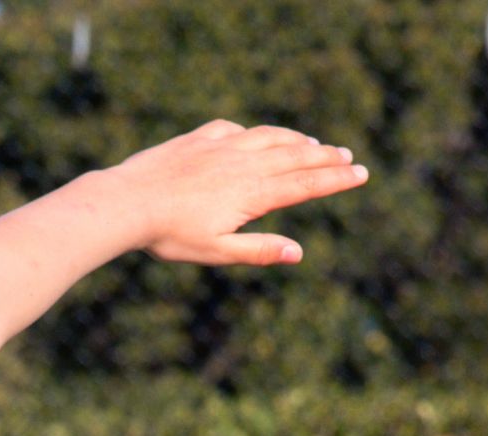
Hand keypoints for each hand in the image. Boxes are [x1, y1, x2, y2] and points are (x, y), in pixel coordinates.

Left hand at [110, 120, 367, 268]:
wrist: (127, 202)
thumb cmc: (169, 235)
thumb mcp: (216, 252)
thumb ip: (258, 251)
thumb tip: (298, 253)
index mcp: (252, 194)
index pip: (305, 184)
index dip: (335, 180)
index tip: (361, 173)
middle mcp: (242, 164)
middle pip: (295, 156)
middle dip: (325, 157)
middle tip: (348, 156)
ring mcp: (221, 147)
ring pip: (268, 138)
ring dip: (294, 140)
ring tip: (313, 143)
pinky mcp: (198, 139)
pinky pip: (233, 130)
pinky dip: (252, 133)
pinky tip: (254, 136)